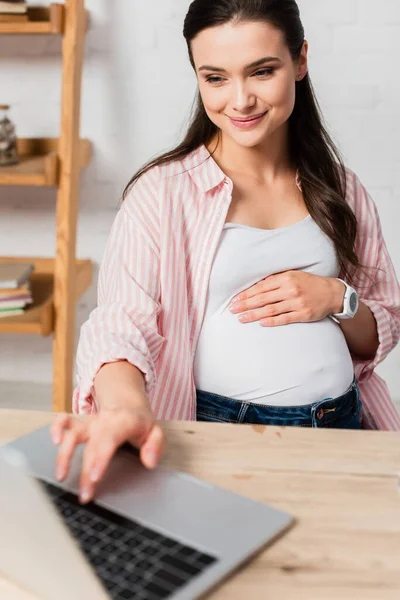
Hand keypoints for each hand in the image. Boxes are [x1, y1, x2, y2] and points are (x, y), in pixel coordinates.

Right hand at [50, 404, 164, 503]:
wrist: (128, 404)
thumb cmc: (140, 422)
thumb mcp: (156, 432)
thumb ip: (156, 446)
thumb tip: (149, 462)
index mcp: (124, 422)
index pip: (109, 440)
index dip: (100, 459)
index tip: (94, 478)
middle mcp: (104, 421)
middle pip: (91, 446)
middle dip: (85, 472)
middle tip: (85, 495)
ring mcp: (91, 422)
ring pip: (73, 434)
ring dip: (64, 454)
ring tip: (60, 476)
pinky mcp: (81, 424)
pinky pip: (64, 421)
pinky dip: (56, 429)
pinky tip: (54, 442)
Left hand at [229, 271, 344, 325]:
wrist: (332, 293)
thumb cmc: (309, 283)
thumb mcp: (293, 275)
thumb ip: (276, 280)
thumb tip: (256, 286)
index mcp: (286, 278)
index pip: (261, 287)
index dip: (246, 294)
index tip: (235, 300)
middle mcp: (290, 290)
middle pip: (263, 299)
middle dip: (246, 305)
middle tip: (232, 310)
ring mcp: (297, 303)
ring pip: (271, 310)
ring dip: (254, 315)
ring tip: (241, 319)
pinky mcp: (303, 314)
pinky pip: (284, 319)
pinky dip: (272, 321)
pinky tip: (261, 323)